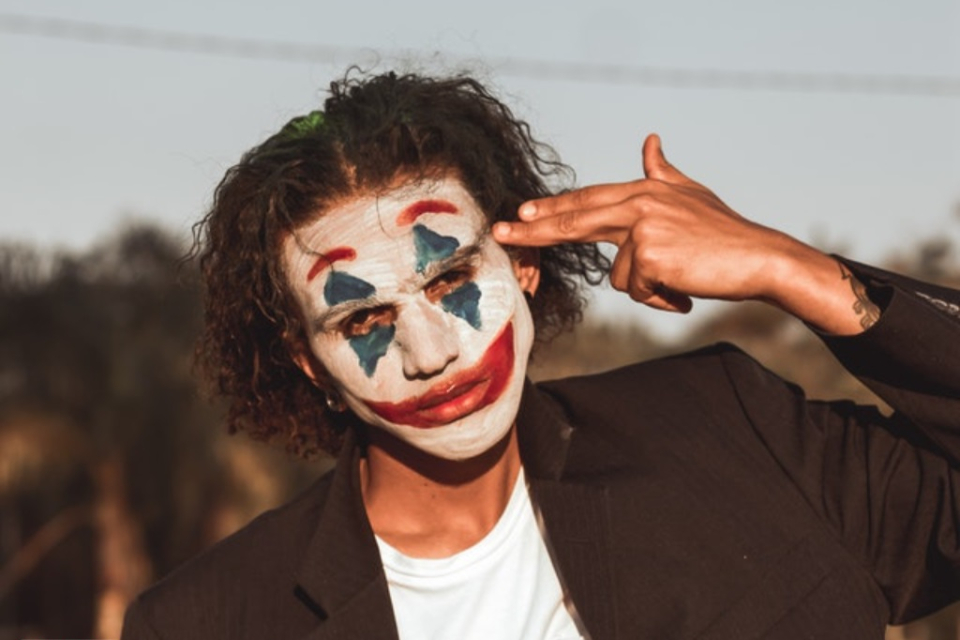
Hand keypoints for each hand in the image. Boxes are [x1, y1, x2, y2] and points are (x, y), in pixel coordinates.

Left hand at [493, 134, 820, 312]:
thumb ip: (663, 172)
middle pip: (576, 221)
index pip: (588, 200)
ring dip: (649, 287)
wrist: (761, 257)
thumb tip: (649, 140)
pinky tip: (686, 288)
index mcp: (644, 191)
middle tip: (499, 231)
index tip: (520, 211)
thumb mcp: (690, 195)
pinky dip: (662, 299)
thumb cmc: (724, 233)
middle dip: (535, 229)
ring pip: (618, 275)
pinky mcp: (650, 256)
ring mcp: (643, 229)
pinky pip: (638, 291)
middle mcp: (639, 204)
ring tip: (681, 277)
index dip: (553, 207)